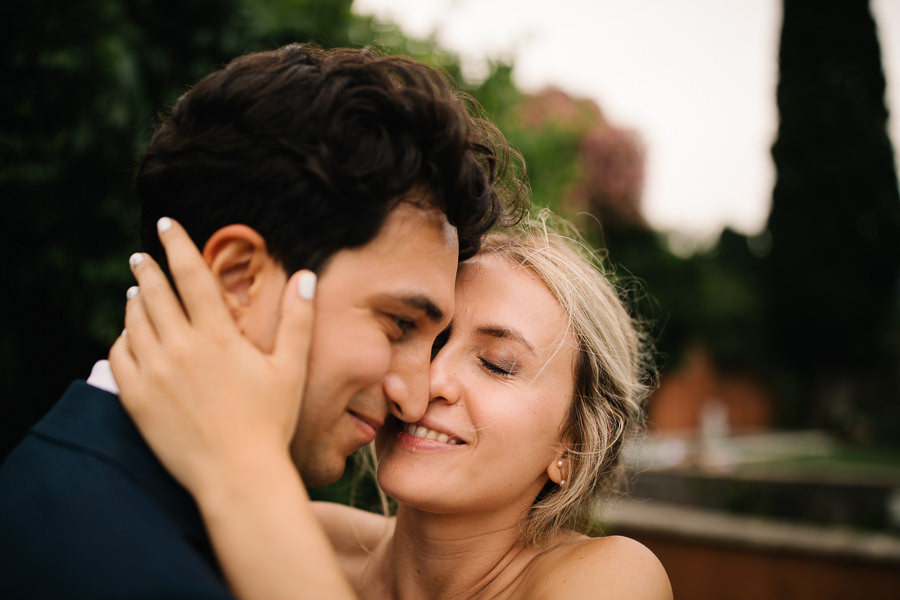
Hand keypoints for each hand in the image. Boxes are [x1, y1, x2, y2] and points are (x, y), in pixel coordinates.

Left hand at [109, 217, 315, 496]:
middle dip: (147, 267)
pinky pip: (119, 355)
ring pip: (134, 321)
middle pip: (154, 292)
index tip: (165, 224)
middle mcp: (180, 348)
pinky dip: (122, 337)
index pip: (191, 275)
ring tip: (136, 290)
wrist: (237, 475)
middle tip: (141, 255)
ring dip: (134, 299)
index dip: (177, 244)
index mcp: (217, 335)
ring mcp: (153, 374)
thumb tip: (306, 276)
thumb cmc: (270, 421)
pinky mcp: (136, 399)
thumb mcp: (291, 367)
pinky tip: (128, 333)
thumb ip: (298, 319)